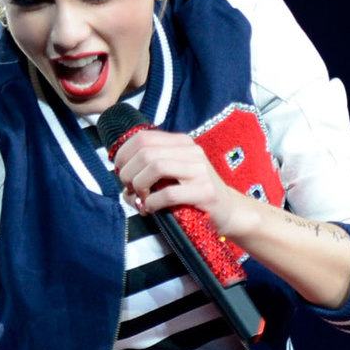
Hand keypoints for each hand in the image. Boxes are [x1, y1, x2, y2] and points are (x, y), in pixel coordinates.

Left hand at [109, 126, 263, 245]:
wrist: (228, 210)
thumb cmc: (193, 194)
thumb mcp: (172, 174)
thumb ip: (149, 171)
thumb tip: (123, 182)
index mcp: (181, 142)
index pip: (142, 138)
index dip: (123, 155)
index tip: (120, 172)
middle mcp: (191, 151)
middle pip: (145, 153)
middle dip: (128, 173)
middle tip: (130, 189)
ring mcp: (199, 171)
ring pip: (155, 167)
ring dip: (139, 186)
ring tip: (141, 198)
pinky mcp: (204, 192)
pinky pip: (168, 194)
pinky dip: (152, 203)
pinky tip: (151, 209)